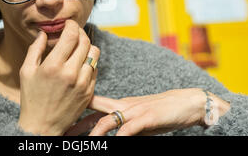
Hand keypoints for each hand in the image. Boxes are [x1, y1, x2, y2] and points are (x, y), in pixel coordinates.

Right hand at [18, 20, 99, 135]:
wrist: (42, 127)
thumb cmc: (31, 98)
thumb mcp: (26, 71)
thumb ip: (35, 49)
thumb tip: (43, 33)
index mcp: (53, 66)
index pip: (71, 36)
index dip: (71, 25)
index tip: (68, 23)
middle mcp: (71, 73)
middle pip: (85, 41)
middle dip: (80, 32)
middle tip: (74, 32)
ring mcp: (83, 83)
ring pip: (94, 53)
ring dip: (86, 46)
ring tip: (77, 47)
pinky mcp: (89, 91)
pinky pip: (95, 68)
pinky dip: (89, 61)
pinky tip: (79, 63)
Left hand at [65, 89, 229, 135]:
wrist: (186, 102)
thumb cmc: (160, 112)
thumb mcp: (138, 120)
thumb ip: (122, 125)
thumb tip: (107, 135)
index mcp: (119, 103)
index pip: (92, 108)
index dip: (76, 115)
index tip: (61, 125)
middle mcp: (123, 104)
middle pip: (93, 111)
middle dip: (76, 123)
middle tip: (61, 134)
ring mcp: (134, 110)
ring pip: (106, 120)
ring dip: (92, 133)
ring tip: (81, 144)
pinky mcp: (146, 118)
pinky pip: (128, 128)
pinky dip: (118, 137)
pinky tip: (111, 143)